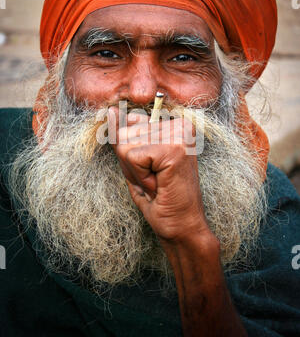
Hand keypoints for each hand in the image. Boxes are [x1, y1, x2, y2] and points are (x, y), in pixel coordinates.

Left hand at [108, 107, 209, 241]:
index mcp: (175, 123)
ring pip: (126, 144)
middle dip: (131, 162)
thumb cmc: (158, 196)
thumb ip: (122, 134)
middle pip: (125, 132)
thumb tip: (110, 110)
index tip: (151, 168)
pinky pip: (133, 156)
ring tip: (157, 182)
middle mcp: (180, 123)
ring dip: (135, 171)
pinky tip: (159, 185)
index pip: (129, 121)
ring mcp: (179, 134)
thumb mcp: (134, 160)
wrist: (180, 226)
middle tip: (154, 179)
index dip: (131, 151)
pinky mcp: (175, 148)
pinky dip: (139, 177)